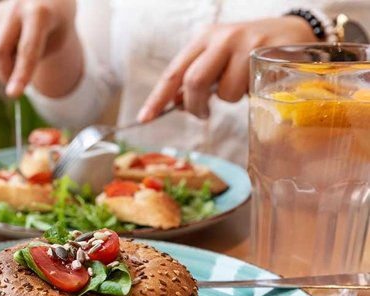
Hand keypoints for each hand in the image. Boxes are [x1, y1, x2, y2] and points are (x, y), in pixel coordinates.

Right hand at [0, 0, 78, 97]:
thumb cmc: (58, 24)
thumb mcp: (56, 43)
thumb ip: (34, 59)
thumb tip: (9, 78)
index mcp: (39, 13)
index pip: (27, 50)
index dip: (20, 74)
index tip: (13, 94)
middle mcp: (18, 6)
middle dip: (5, 73)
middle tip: (17, 84)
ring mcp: (3, 8)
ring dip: (5, 63)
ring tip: (23, 56)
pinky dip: (2, 54)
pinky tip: (16, 45)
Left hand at [138, 17, 316, 121]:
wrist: (295, 34)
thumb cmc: (250, 54)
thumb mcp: (219, 61)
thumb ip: (197, 80)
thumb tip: (175, 104)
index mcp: (204, 38)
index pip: (174, 72)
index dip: (157, 98)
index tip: (144, 119)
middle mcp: (222, 37)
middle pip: (194, 80)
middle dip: (195, 106)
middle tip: (202, 114)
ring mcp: (246, 43)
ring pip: (224, 90)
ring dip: (229, 100)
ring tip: (242, 87)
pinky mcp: (268, 53)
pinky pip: (249, 89)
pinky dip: (249, 95)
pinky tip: (257, 82)